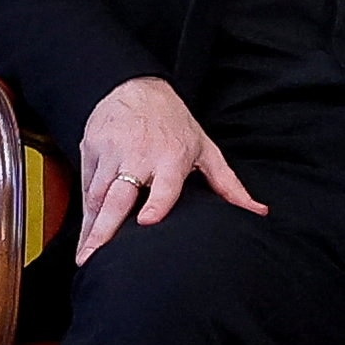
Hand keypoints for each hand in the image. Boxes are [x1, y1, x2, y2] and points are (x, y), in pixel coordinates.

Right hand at [71, 75, 265, 262]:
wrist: (134, 87)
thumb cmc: (173, 123)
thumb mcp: (204, 149)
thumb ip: (228, 185)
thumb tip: (258, 212)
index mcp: (170, 156)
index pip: (163, 183)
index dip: (156, 202)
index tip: (147, 222)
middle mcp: (137, 155)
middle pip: (118, 195)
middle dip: (105, 227)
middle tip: (94, 255)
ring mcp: (111, 153)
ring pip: (97, 195)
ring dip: (92, 228)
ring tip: (87, 257)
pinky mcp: (91, 151)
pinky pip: (86, 188)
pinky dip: (86, 215)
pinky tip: (85, 238)